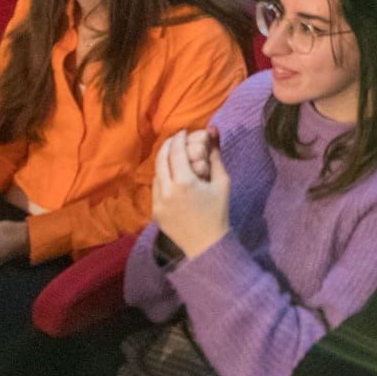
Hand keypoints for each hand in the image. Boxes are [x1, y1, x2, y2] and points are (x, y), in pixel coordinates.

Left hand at [151, 129, 231, 261]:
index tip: (184, 131)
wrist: (206, 246)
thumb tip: (212, 130)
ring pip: (156, 173)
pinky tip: (172, 175)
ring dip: (164, 161)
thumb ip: (215, 154)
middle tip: (176, 138)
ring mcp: (158, 203)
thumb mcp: (221, 182)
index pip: (176, 151)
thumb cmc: (218, 212)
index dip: (179, 138)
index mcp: (184, 183)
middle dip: (168, 145)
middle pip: (161, 159)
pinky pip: (156, 188)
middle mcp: (167, 191)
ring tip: (174, 156)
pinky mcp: (154, 212)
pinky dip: (162, 177)